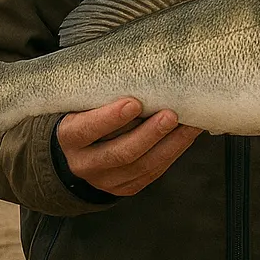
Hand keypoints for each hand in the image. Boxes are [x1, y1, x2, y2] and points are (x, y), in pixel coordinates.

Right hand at [56, 98, 201, 196]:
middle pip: (120, 152)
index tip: (134, 103)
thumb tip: (144, 73)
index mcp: (70, 137)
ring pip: (141, 166)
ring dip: (170, 144)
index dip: (110, 118)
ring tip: (189, 125)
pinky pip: (152, 172)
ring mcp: (105, 180)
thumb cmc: (87, 115)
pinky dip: (172, 152)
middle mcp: (85, 163)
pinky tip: (186, 136)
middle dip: (149, 134)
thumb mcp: (85, 104)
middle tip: (171, 115)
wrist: (79, 151)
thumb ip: (105, 94)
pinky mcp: (126, 187)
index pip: (87, 129)